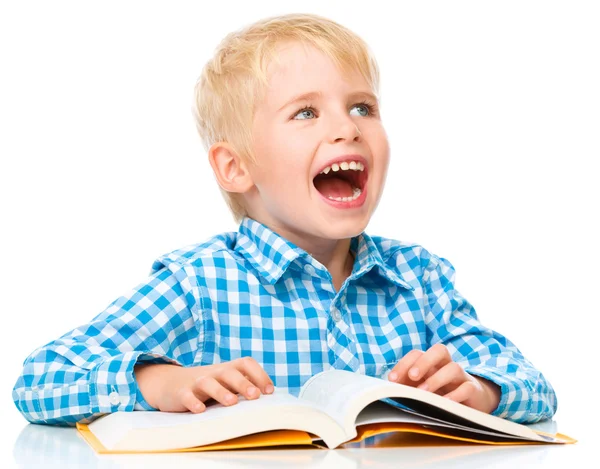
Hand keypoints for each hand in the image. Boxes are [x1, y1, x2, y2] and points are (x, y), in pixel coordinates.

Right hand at [134, 357, 273, 412]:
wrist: (171, 383)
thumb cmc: (208, 385)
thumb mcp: (227, 383)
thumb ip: (245, 387)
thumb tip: (271, 400)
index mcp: (228, 369)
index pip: (246, 364)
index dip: (259, 374)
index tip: (269, 391)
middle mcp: (214, 373)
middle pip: (229, 372)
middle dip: (243, 383)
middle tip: (255, 396)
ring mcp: (197, 382)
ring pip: (208, 382)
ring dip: (221, 392)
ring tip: (231, 403)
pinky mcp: (181, 393)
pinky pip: (187, 396)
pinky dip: (193, 402)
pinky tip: (200, 410)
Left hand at [387, 344, 500, 413]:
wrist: (473, 401)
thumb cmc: (442, 392)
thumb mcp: (423, 388)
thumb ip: (408, 386)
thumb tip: (389, 389)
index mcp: (432, 362)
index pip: (417, 354)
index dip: (404, 364)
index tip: (392, 380)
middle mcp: (446, 365)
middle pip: (439, 351)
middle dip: (424, 362)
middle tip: (412, 376)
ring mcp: (461, 376)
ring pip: (454, 367)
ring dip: (437, 379)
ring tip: (425, 392)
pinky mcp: (473, 389)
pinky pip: (467, 387)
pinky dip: (456, 394)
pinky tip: (445, 402)